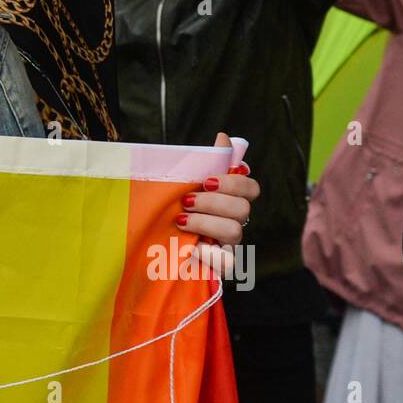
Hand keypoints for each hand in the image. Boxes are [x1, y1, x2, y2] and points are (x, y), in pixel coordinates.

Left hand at [178, 132, 257, 276]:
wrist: (152, 242)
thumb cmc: (173, 207)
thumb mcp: (184, 182)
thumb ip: (206, 162)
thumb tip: (223, 136)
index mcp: (230, 200)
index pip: (251, 188)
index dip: (234, 183)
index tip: (207, 180)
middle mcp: (234, 222)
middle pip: (243, 209)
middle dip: (213, 202)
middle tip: (186, 200)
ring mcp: (228, 245)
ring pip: (235, 232)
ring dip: (206, 223)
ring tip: (180, 220)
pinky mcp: (219, 266)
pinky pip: (226, 262)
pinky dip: (208, 254)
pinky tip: (191, 247)